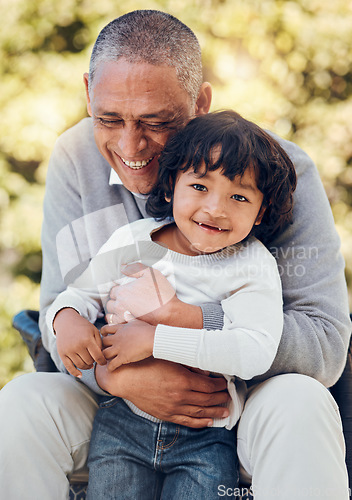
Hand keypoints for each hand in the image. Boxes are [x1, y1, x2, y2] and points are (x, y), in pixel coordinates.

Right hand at [54, 308, 105, 376]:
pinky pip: (69, 367)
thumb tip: (102, 358)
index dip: (102, 361)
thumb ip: (100, 343)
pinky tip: (80, 375)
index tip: (104, 362)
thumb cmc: (83, 327)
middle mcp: (77, 346)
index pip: (98, 356)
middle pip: (89, 361)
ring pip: (81, 365)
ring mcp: (69, 350)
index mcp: (87, 339)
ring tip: (89, 363)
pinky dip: (75, 373)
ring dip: (86, 366)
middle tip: (94, 359)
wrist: (66, 321)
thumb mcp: (94, 331)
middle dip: (93, 361)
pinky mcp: (62, 354)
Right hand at [95, 358, 230, 427]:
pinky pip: (186, 421)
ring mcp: (173, 408)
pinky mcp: (166, 415)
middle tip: (230, 397)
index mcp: (183, 380)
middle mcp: (180, 396)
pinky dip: (199, 422)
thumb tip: (205, 371)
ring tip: (226, 412)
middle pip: (207, 399)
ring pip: (199, 412)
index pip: (209, 386)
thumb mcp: (169, 358)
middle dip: (220, 398)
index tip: (226, 383)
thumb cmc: (146, 364)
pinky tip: (208, 422)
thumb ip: (188, 365)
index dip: (220, 385)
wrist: (126, 379)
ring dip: (214, 412)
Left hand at [101, 319, 154, 370]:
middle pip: (103, 342)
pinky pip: (112, 364)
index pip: (105, 329)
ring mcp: (119, 348)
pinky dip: (110, 368)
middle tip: (104, 350)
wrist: (153, 338)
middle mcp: (117, 338)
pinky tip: (110, 369)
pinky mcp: (123, 357)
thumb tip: (127, 313)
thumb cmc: (146, 329)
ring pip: (104, 354)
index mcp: (120, 329)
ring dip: (104, 358)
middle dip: (102, 346)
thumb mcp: (136, 321)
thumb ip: (129, 318)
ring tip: (105, 360)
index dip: (102, 333)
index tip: (103, 336)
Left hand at [105, 262, 175, 324]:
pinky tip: (123, 318)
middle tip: (125, 301)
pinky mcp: (127, 326)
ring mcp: (122, 316)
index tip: (126, 291)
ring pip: (110, 314)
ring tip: (122, 310)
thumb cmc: (161, 294)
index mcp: (123, 291)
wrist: (169, 313)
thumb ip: (135, 269)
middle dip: (116, 301)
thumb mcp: (151, 274)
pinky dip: (116, 321)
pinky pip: (114, 324)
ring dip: (114, 312)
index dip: (119, 290)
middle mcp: (119, 304)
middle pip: (110, 302)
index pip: (113, 290)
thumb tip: (122, 267)